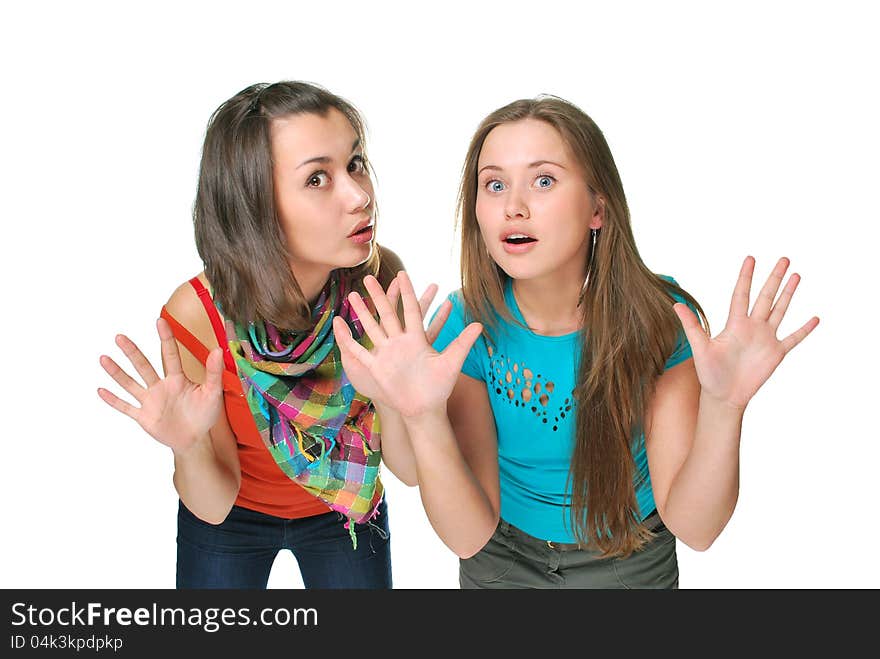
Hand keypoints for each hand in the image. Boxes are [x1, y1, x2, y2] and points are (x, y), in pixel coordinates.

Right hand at [97, 317, 224, 454]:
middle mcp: (161, 387)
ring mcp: (150, 401)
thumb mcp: (213, 393)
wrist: (195, 439)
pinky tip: (100, 390)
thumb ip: (214, 372)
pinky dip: (114, 400)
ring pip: (130, 384)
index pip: (170, 355)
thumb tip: (219, 350)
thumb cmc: (205, 414)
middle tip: (120, 337)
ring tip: (103, 358)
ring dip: (117, 372)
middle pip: (144, 366)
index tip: (160, 321)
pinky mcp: (144, 417)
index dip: (166, 338)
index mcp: (178, 379)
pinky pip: (126, 407)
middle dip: (132, 352)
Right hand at [334, 275, 451, 403]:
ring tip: (352, 295)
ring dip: (361, 312)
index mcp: (417, 338)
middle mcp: (400, 342)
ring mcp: (387, 353)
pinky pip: (359, 351)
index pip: (411, 309)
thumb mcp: (452, 362)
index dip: (406, 292)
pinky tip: (339, 324)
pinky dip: (349, 339)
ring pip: (371, 327)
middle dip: (378, 296)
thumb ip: (462, 342)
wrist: (423, 408)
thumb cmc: (438, 387)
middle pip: (387, 313)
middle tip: (368, 278)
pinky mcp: (377, 366)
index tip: (402, 273)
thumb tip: (480, 325)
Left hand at [673, 256, 818, 409]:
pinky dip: (804, 329)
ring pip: (780, 311)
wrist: (723, 396)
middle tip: (784, 259)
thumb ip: (692, 326)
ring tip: (796, 276)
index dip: (746, 277)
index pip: (742, 294)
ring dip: (788, 294)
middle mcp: (752, 327)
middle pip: (765, 297)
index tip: (750, 258)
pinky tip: (815, 318)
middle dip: (774, 278)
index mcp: (734, 324)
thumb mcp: (700, 348)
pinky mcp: (776, 353)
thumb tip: (676, 305)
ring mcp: (765, 339)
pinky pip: (793, 338)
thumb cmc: (709, 373)